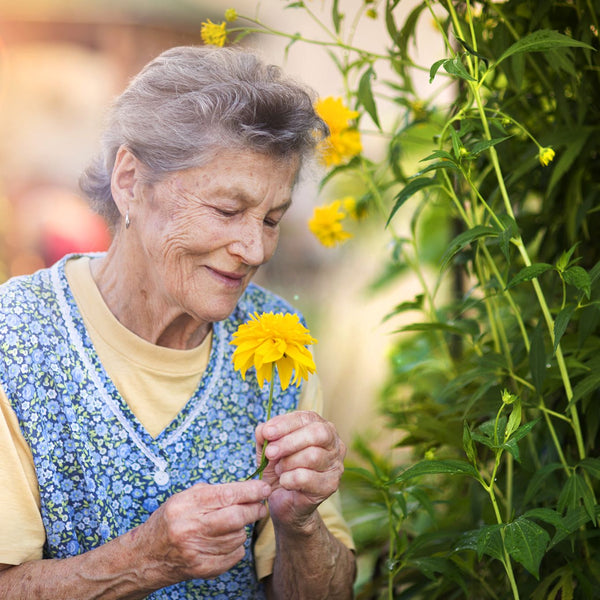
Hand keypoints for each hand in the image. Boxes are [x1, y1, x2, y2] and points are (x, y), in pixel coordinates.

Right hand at [137, 480, 269, 584]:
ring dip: (242, 529)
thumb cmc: (170, 520)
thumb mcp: (184, 498)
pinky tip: (224, 541)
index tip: (264, 488)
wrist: (147, 555)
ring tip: (232, 525)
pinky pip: (234, 555)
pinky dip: (236, 546)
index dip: (250, 491)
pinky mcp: (202, 569)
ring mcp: (196, 551)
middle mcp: (190, 528)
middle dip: (254, 510)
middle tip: (260, 507)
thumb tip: (248, 489)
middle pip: (236, 517)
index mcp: (186, 505)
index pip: (227, 495)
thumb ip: (213, 492)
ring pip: (237, 536)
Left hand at [254, 411, 345, 529]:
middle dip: (289, 442)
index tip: (267, 432)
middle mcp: (333, 443)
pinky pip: (308, 477)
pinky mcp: (331, 485)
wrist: (284, 501)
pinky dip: (290, 479)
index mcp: (319, 427)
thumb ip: (264, 434)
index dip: (285, 424)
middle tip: (270, 453)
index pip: (306, 418)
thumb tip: (264, 429)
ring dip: (288, 463)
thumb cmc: (279, 468)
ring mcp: (335, 464)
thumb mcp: (268, 448)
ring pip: (313, 455)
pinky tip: (284, 482)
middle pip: (317, 433)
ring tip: (279, 469)